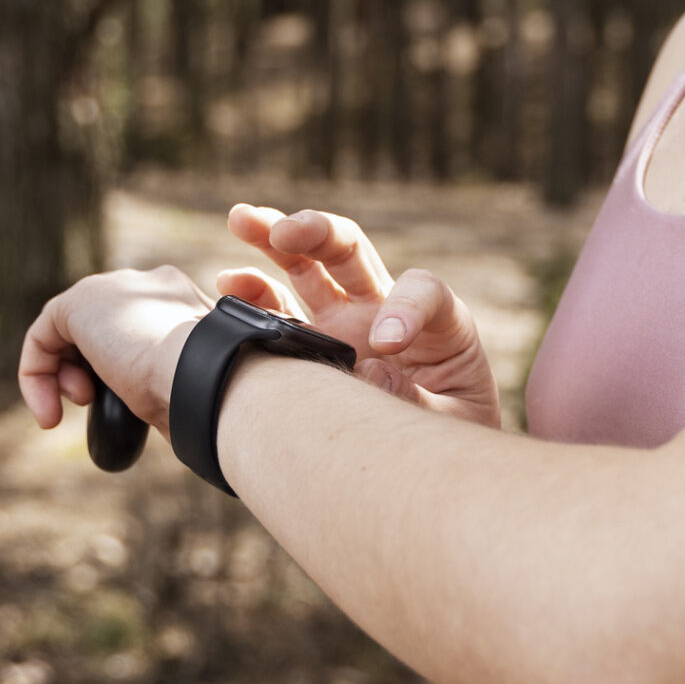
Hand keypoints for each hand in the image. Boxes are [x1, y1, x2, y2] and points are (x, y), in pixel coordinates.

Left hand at [17, 264, 212, 432]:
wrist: (203, 375)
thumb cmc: (205, 392)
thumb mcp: (190, 380)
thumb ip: (171, 374)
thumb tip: (166, 401)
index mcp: (178, 298)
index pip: (132, 326)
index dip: (117, 368)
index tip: (126, 402)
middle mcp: (146, 284)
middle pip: (97, 326)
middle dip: (87, 370)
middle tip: (91, 403)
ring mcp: (112, 288)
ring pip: (67, 331)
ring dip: (63, 376)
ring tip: (81, 406)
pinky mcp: (78, 304)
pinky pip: (41, 337)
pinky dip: (37, 376)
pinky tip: (49, 413)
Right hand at [223, 204, 502, 426]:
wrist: (431, 463)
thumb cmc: (455, 434)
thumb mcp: (453, 424)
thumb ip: (417, 401)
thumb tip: (372, 372)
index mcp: (440, 325)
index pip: (424, 291)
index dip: (407, 306)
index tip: (386, 342)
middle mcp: (389, 311)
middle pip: (352, 251)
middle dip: (317, 233)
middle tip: (285, 232)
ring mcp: (348, 324)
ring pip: (309, 265)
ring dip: (274, 237)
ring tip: (241, 220)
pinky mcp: (316, 345)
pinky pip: (281, 309)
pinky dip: (255, 292)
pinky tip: (228, 283)